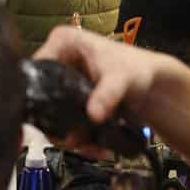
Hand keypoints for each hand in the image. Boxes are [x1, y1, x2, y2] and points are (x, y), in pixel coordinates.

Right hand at [32, 26, 167, 157]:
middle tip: (73, 141)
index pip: (36, 69)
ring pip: (53, 114)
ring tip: (89, 148)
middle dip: (57, 124)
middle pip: (41, 97)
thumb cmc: (137, 69)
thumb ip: (108, 94)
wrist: (153, 83)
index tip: (50, 121)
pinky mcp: (70, 99)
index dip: (37, 95)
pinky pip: (65, 121)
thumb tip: (93, 115)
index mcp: (61, 42)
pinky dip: (78, 136)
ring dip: (69, 135)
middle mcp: (57, 60)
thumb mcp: (121, 78)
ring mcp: (62, 81)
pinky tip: (93, 147)